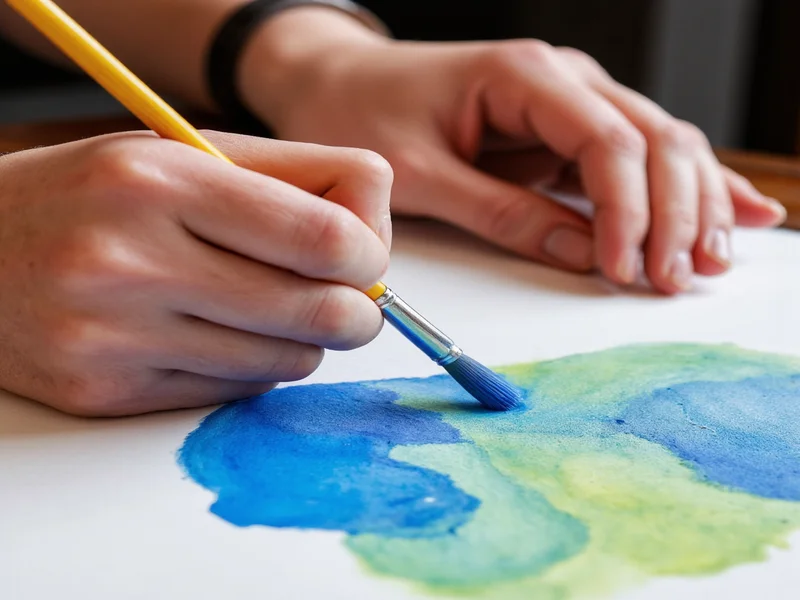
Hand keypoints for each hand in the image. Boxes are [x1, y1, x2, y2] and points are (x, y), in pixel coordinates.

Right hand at [0, 131, 390, 415]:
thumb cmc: (100, 194)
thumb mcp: (189, 154)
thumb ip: (296, 178)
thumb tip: (374, 239)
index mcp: (160, 181)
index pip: (323, 238)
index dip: (369, 257)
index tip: (365, 260)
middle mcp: (130, 261)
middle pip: (318, 312)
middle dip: (357, 312)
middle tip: (348, 301)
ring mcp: (112, 336)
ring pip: (285, 362)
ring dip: (300, 339)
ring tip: (264, 308)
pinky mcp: (105, 392)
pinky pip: (234, 392)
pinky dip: (249, 367)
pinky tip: (214, 335)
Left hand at [243, 9, 785, 293]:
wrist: (339, 81)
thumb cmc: (365, 112)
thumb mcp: (422, 173)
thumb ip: (502, 212)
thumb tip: (583, 255)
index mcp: (525, 75)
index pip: (607, 141)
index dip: (628, 210)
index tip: (626, 270)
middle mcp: (563, 81)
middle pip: (654, 139)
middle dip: (675, 211)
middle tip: (677, 279)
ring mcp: (570, 106)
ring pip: (659, 146)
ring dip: (690, 204)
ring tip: (707, 263)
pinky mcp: (563, 134)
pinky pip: (632, 160)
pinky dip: (678, 192)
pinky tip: (730, 212)